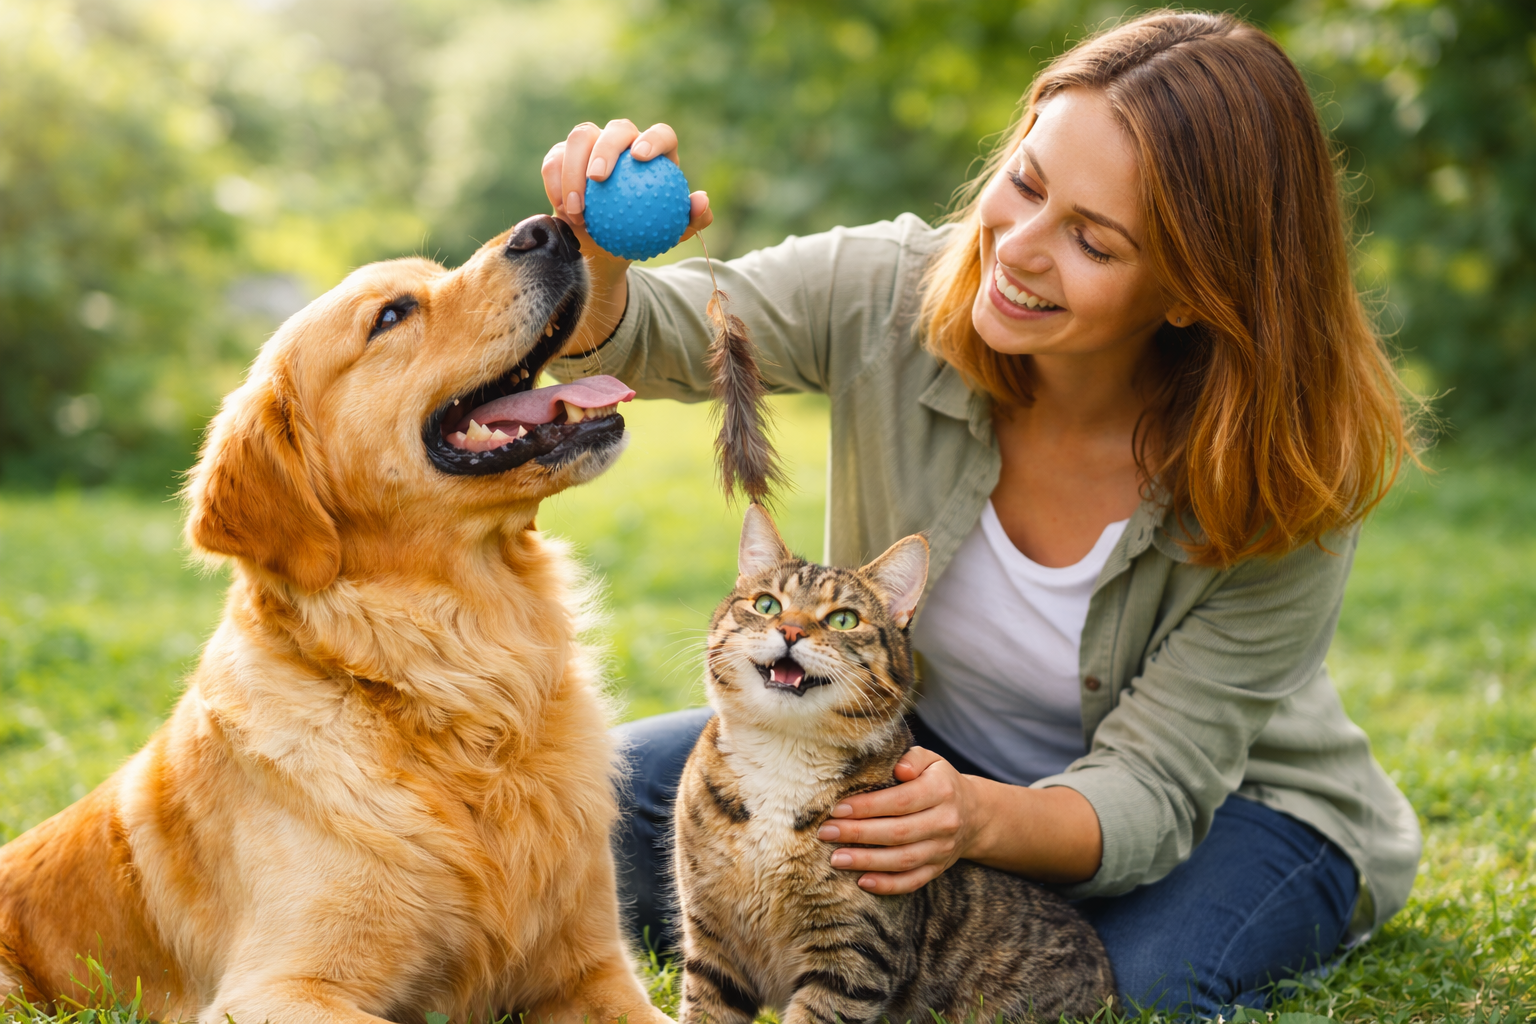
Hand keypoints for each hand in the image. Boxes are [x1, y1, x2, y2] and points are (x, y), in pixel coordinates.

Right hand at [540, 120, 712, 354]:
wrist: (605, 247)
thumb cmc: (642, 236)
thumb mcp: (671, 234)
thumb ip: (691, 219)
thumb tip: (701, 201)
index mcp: (655, 152)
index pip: (661, 134)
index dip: (653, 138)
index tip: (640, 157)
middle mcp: (623, 141)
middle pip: (616, 129)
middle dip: (605, 148)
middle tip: (599, 179)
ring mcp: (590, 145)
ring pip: (580, 138)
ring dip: (574, 169)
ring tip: (577, 207)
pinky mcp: (562, 157)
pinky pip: (554, 161)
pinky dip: (554, 183)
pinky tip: (561, 209)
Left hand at [814, 746, 982, 895]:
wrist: (974, 814)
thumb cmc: (939, 781)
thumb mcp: (932, 760)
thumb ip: (913, 758)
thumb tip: (898, 768)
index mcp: (942, 791)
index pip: (901, 801)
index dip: (867, 806)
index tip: (837, 809)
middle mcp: (945, 822)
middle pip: (898, 832)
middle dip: (858, 834)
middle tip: (826, 833)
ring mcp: (942, 850)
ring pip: (903, 860)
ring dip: (867, 861)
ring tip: (836, 859)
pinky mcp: (938, 869)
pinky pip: (912, 882)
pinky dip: (888, 885)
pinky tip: (862, 882)